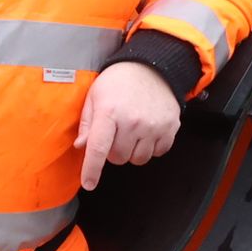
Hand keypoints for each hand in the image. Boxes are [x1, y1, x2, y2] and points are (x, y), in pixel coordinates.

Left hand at [76, 60, 181, 189]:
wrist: (151, 67)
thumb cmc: (118, 82)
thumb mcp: (95, 96)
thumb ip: (87, 123)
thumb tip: (82, 146)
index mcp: (109, 112)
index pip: (98, 149)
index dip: (92, 170)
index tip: (89, 184)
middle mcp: (132, 121)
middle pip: (118, 158)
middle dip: (113, 151)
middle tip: (116, 133)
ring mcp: (154, 125)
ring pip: (138, 159)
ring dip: (133, 151)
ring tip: (132, 132)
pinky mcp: (170, 127)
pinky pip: (158, 153)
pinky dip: (151, 147)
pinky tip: (147, 131)